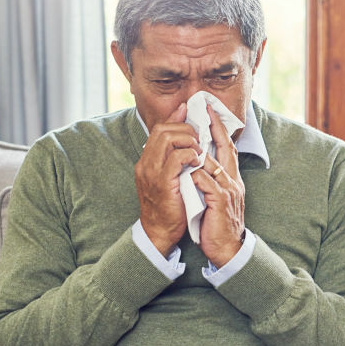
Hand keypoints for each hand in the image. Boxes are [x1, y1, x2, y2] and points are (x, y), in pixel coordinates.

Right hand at [135, 103, 200, 255]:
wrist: (159, 232)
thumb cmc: (170, 205)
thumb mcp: (170, 178)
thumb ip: (175, 158)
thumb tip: (188, 139)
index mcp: (147, 161)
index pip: (158, 128)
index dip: (175, 118)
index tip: (190, 114)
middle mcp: (146, 163)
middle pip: (162, 129)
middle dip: (185, 128)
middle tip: (199, 139)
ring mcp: (152, 172)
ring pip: (168, 138)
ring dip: (188, 140)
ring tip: (199, 151)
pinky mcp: (162, 182)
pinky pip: (176, 158)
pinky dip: (190, 155)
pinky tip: (197, 161)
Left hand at [191, 106, 245, 267]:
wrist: (228, 249)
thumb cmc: (217, 225)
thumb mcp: (215, 198)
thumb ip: (209, 181)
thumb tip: (198, 165)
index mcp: (231, 179)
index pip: (228, 148)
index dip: (220, 130)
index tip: (210, 113)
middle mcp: (233, 181)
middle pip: (226, 148)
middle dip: (215, 128)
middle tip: (205, 111)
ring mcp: (228, 190)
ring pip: (213, 162)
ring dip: (199, 151)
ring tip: (188, 137)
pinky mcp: (220, 201)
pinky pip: (207, 181)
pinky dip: (196, 175)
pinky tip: (188, 171)